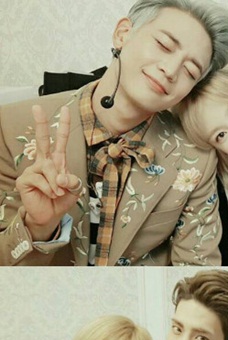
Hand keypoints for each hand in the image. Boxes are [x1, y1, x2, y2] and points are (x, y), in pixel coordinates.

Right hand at [15, 105, 82, 240]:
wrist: (50, 215)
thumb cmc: (61, 200)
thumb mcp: (74, 190)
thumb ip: (73, 181)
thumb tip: (61, 176)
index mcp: (57, 161)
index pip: (61, 140)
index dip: (64, 126)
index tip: (66, 109)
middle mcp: (44, 162)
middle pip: (43, 140)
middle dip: (41, 124)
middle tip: (37, 107)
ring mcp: (33, 170)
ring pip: (49, 170)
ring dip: (57, 184)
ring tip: (57, 193)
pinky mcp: (25, 180)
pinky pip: (42, 181)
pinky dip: (50, 190)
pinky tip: (49, 194)